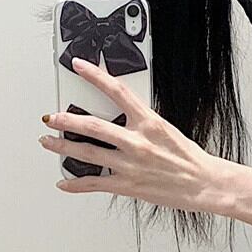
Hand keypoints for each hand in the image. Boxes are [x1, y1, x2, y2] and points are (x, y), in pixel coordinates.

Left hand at [40, 58, 219, 209]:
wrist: (203, 184)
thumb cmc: (188, 158)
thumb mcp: (165, 129)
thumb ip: (140, 122)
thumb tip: (118, 117)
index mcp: (148, 122)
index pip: (116, 91)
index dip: (94, 75)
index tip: (78, 66)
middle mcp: (135, 142)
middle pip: (92, 126)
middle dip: (66, 120)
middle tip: (51, 116)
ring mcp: (129, 164)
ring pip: (87, 153)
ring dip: (62, 147)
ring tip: (48, 142)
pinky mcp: (127, 185)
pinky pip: (95, 184)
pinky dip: (76, 184)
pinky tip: (63, 181)